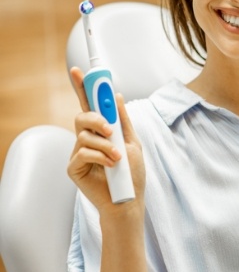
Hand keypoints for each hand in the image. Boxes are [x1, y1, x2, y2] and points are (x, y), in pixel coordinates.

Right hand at [67, 67, 145, 214]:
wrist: (129, 200)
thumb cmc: (132, 174)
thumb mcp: (132, 143)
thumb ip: (122, 121)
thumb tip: (116, 95)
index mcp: (102, 131)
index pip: (90, 105)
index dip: (83, 87)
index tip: (78, 71)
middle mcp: (87, 139)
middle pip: (82, 116)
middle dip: (96, 118)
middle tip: (110, 130)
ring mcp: (79, 153)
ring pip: (84, 135)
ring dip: (106, 145)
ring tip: (119, 158)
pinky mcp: (74, 168)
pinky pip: (83, 152)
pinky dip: (101, 157)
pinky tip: (111, 166)